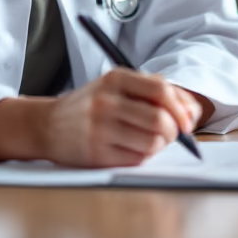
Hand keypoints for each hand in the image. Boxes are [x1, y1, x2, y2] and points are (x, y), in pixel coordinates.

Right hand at [40, 69, 201, 167]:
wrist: (47, 125)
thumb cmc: (91, 105)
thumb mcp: (116, 85)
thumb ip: (152, 89)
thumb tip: (190, 111)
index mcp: (116, 79)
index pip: (161, 90)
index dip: (181, 107)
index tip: (188, 121)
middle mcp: (107, 101)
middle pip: (160, 119)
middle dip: (175, 131)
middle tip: (173, 134)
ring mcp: (100, 128)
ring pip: (152, 142)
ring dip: (160, 145)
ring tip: (151, 141)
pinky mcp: (96, 153)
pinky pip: (137, 159)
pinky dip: (144, 156)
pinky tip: (133, 148)